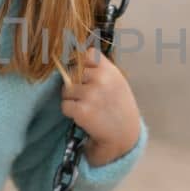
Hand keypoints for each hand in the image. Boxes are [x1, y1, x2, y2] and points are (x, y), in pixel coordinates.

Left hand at [63, 48, 140, 167]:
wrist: (124, 136)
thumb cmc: (119, 108)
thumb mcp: (116, 82)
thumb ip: (100, 70)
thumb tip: (73, 57)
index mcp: (110, 70)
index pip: (87, 54)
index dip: (83, 65)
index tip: (87, 76)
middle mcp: (101, 79)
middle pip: (73, 72)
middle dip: (76, 84)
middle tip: (89, 98)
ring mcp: (91, 94)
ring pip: (66, 89)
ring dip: (72, 99)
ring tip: (87, 107)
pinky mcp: (82, 110)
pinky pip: (65, 105)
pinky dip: (70, 113)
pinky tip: (84, 117)